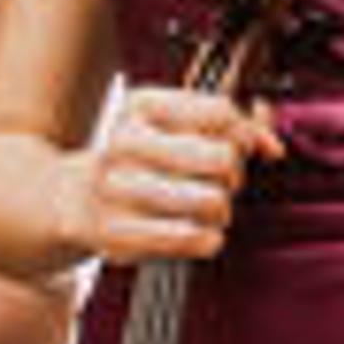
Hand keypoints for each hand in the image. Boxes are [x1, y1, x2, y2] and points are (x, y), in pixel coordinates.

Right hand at [81, 85, 277, 264]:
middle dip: (234, 175)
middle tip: (224, 182)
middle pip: (222, 158)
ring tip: (212, 209)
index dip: (243, 134)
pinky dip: (210, 239)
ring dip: (223, 210)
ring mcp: (116, 189)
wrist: (70, 198)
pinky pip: (190, 238)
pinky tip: (203, 234)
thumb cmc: (141, 158)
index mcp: (141, 104)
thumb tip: (274, 147)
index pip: (222, 112)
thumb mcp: (176, 125)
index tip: (237, 147)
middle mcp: (124, 142)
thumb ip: (234, 126)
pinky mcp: (115, 233)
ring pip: (212, 201)